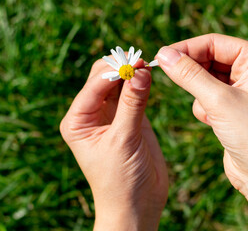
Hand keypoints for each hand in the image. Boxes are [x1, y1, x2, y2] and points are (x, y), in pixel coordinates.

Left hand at [60, 58, 167, 230]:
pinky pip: (135, 95)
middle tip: (144, 62)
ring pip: (121, 84)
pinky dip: (142, 85)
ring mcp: (112, 115)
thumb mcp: (124, 139)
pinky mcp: (131, 119)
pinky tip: (151, 78)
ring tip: (149, 66)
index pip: (95, 84)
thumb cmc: (121, 179)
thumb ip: (133, 104)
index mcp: (79, 120)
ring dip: (134, 74)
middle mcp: (92, 114)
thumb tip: (141, 71)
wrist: (136, 204)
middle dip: (123, 68)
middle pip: (105, 78)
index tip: (136, 61)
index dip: (115, 70)